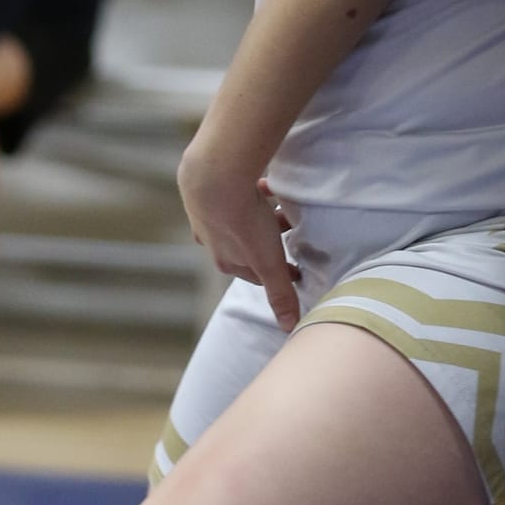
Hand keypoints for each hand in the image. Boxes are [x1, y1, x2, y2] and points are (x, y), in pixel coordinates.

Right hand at [178, 140, 299, 329]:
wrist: (215, 177)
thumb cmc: (243, 222)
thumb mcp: (269, 262)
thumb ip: (280, 293)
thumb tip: (289, 328)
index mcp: (225, 260)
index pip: (256, 274)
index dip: (279, 272)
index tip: (297, 270)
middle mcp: (211, 238)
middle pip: (248, 245)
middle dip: (269, 241)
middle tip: (290, 231)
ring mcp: (207, 210)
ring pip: (241, 216)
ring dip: (262, 214)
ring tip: (281, 206)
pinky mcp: (208, 184)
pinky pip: (237, 190)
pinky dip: (253, 190)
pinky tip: (266, 183)